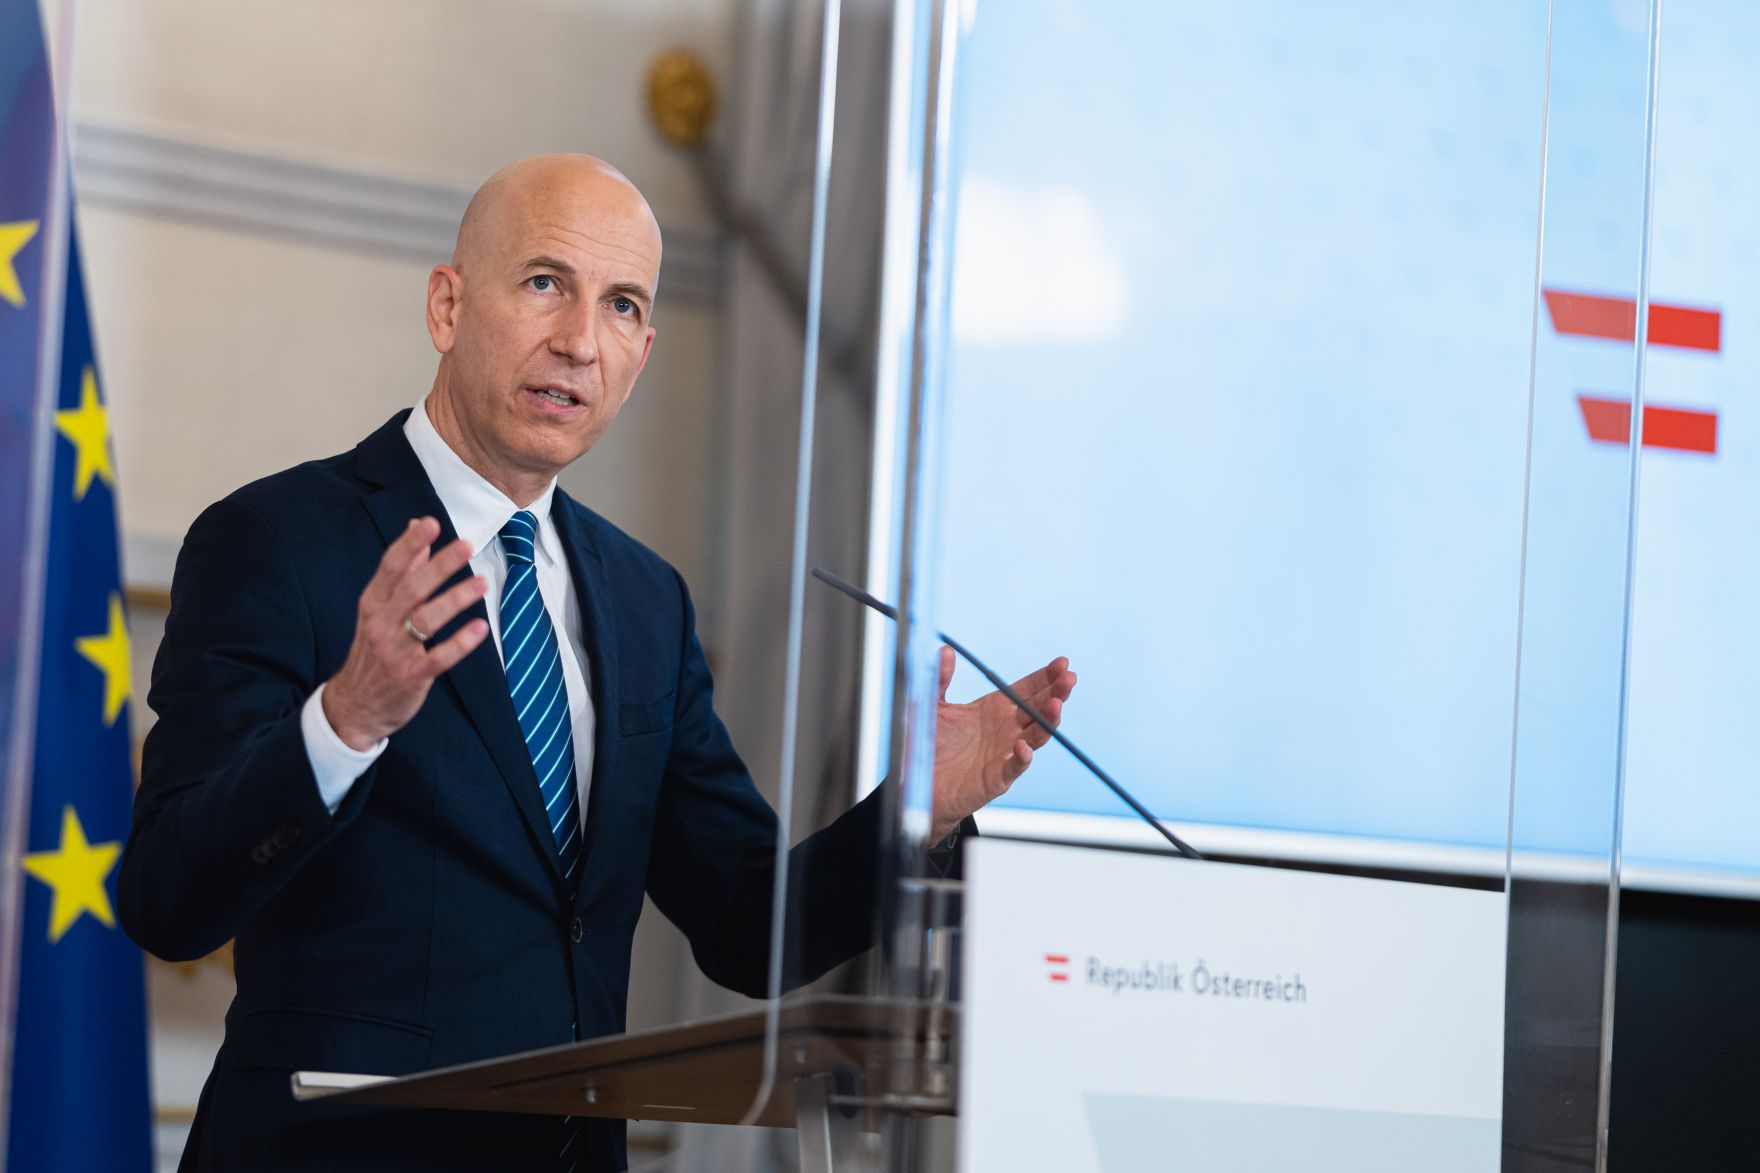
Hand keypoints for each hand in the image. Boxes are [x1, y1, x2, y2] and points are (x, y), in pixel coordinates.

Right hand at [323, 517, 489, 749]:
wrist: (354, 705)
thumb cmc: (373, 650)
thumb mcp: (377, 609)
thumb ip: (399, 570)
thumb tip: (416, 529)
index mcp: (373, 603)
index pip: (390, 567)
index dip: (410, 544)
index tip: (430, 523)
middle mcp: (382, 624)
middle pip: (411, 588)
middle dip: (440, 565)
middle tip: (467, 545)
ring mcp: (395, 651)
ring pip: (426, 620)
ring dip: (455, 599)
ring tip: (482, 583)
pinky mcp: (411, 676)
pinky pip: (438, 658)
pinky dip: (460, 643)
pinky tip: (480, 628)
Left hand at [931, 647, 1075, 841]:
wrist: (917, 785)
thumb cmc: (928, 746)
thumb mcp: (931, 707)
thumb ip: (939, 680)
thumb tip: (946, 652)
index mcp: (994, 709)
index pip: (1027, 689)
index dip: (1045, 677)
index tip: (1062, 663)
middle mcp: (1006, 730)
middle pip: (1038, 708)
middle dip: (1056, 693)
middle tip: (1069, 678)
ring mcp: (1004, 754)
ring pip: (1035, 736)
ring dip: (1047, 721)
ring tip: (1055, 705)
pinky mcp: (995, 778)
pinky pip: (1014, 768)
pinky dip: (1021, 757)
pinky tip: (1023, 745)